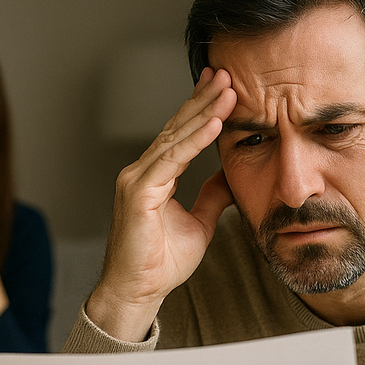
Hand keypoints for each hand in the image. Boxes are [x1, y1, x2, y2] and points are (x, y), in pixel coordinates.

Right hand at [86, 68, 237, 340]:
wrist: (138, 292)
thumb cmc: (160, 264)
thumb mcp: (199, 224)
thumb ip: (210, 197)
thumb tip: (227, 176)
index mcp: (154, 176)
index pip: (180, 134)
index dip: (201, 108)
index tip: (221, 86)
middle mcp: (141, 171)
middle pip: (177, 127)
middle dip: (203, 98)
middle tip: (226, 72)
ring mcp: (137, 179)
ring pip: (175, 137)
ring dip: (204, 111)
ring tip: (228, 88)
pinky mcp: (138, 192)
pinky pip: (172, 160)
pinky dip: (194, 140)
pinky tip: (214, 122)